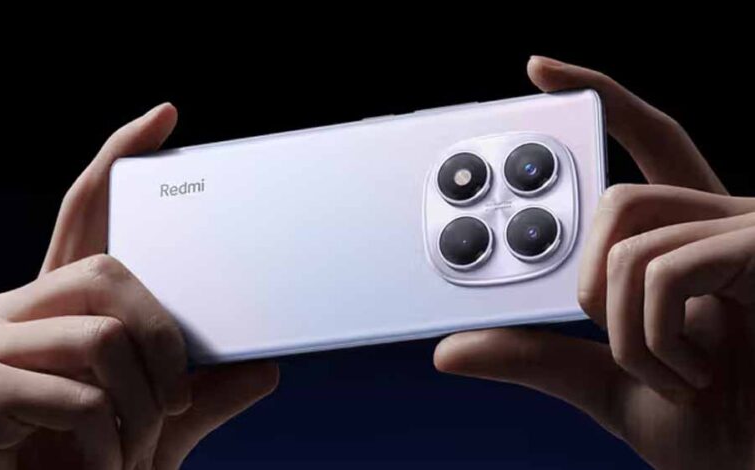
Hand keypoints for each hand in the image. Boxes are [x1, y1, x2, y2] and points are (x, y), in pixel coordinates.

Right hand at [0, 104, 278, 469]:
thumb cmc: (72, 466)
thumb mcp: (147, 429)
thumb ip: (198, 401)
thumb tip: (264, 371)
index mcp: (51, 310)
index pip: (87, 214)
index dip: (119, 159)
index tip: (165, 117)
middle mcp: (10, 312)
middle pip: (107, 269)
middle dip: (162, 330)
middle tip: (177, 393)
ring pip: (103, 335)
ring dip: (143, 400)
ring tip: (137, 449)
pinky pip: (76, 401)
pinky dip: (109, 442)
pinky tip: (104, 467)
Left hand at [434, 57, 754, 469]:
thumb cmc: (714, 427)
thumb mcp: (605, 385)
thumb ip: (537, 357)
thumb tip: (450, 350)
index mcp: (689, 241)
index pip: (645, 147)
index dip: (602, 99)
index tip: (540, 69)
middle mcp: (721, 222)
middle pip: (617, 197)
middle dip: (587, 279)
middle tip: (611, 339)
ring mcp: (748, 233)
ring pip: (626, 232)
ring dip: (619, 323)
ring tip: (667, 375)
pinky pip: (661, 268)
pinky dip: (651, 338)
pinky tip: (691, 377)